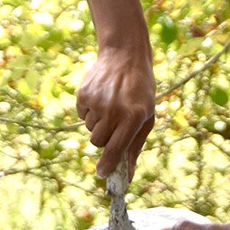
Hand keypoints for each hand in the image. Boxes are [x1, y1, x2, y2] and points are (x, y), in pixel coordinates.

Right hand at [76, 44, 156, 178]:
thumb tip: (128, 173)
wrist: (125, 56)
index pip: (115, 149)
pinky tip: (101, 96)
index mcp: (133, 117)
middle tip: (114, 123)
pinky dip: (90, 110)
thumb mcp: (146, 115)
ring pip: (89, 129)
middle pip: (97, 142)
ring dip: (98, 123)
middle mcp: (113, 110)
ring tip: (110, 104)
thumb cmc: (140, 90)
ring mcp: (97, 102)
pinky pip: (82, 114)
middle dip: (104, 138)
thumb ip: (135, 145)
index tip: (102, 173)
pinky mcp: (83, 94)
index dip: (108, 164)